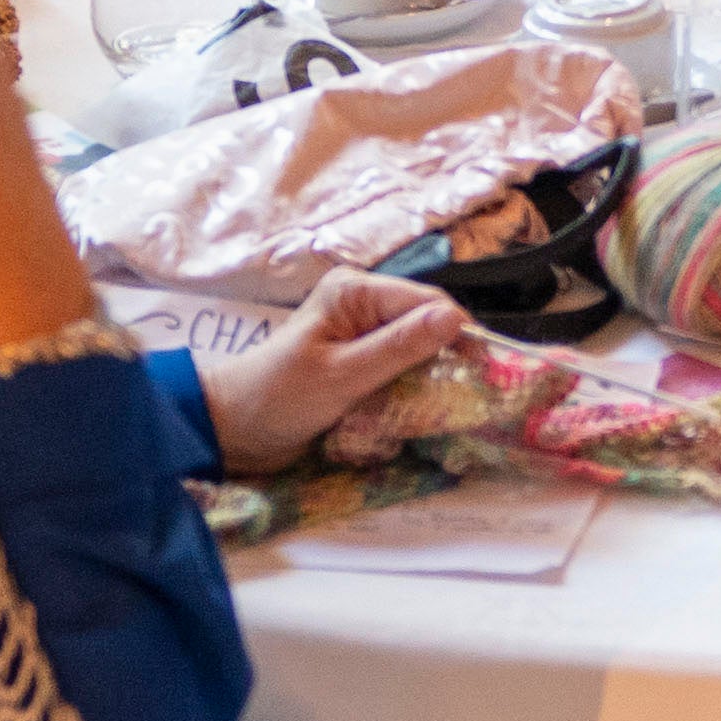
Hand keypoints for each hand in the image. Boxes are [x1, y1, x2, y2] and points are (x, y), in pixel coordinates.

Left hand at [199, 266, 469, 473]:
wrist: (232, 429)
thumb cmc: (278, 398)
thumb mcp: (342, 376)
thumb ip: (398, 347)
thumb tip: (455, 318)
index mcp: (355, 291)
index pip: (428, 302)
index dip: (460, 333)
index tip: (487, 371)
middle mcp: (362, 304)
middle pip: (428, 324)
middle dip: (447, 357)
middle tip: (467, 396)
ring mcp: (361, 333)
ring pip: (419, 349)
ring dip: (429, 377)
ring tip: (442, 405)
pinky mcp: (360, 361)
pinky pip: (402, 368)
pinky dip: (411, 388)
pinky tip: (415, 408)